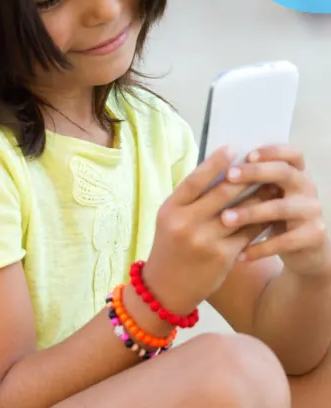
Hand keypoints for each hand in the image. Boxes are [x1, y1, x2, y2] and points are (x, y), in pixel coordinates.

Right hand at [142, 146, 271, 314]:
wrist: (165, 288)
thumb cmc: (169, 247)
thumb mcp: (169, 219)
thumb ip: (190, 199)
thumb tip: (221, 172)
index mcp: (170, 210)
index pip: (195, 180)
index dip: (215, 162)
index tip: (232, 148)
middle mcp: (186, 224)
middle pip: (222, 193)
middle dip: (245, 177)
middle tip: (262, 164)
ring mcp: (205, 241)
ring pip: (241, 212)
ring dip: (260, 197)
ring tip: (271, 184)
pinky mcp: (223, 256)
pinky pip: (248, 233)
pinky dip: (261, 220)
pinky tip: (270, 212)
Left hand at [219, 145, 327, 276]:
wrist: (302, 251)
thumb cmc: (271, 216)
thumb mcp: (263, 196)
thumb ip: (249, 182)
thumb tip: (213, 167)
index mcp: (294, 173)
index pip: (291, 153)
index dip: (272, 151)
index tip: (247, 154)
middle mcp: (307, 187)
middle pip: (284, 173)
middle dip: (255, 173)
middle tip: (228, 177)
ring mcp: (312, 211)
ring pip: (281, 208)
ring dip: (250, 212)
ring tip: (225, 219)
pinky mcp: (313, 236)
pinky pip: (285, 241)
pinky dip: (260, 247)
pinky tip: (240, 253)